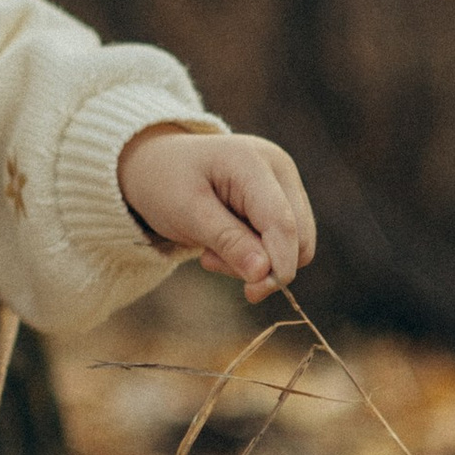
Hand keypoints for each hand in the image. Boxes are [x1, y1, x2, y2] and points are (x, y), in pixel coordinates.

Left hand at [118, 125, 315, 302]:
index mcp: (252, 161)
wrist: (157, 165)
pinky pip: (286, 241)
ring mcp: (284, 181)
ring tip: (212, 250)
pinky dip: (258, 254)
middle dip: (262, 263)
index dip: (277, 263)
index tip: (253, 293)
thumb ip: (227, 241)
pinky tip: (224, 244)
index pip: (282, 222)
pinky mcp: (283, 199)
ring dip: (258, 261)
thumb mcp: (186, 213)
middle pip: (298, 236)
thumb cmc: (165, 183)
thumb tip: (264, 274)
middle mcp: (278, 167)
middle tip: (209, 261)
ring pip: (296, 243)